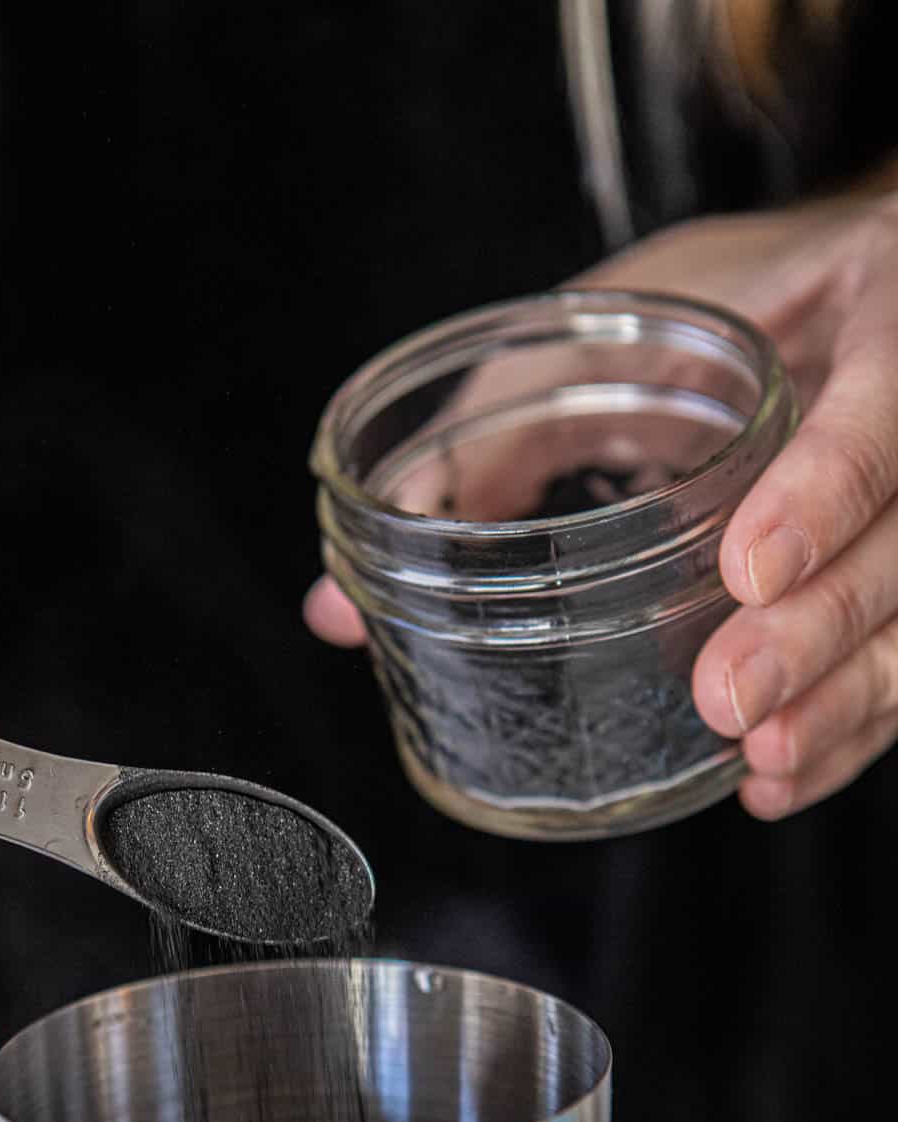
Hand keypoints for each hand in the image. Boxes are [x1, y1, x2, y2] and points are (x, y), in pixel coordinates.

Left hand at [306, 187, 897, 817]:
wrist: (851, 284)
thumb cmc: (726, 303)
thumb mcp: (597, 330)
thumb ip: (485, 443)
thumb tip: (337, 606)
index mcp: (878, 302)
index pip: (881, 401)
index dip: (825, 486)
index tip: (749, 566)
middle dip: (820, 628)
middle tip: (728, 699)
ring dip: (845, 700)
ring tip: (761, 759)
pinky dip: (850, 730)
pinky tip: (779, 776)